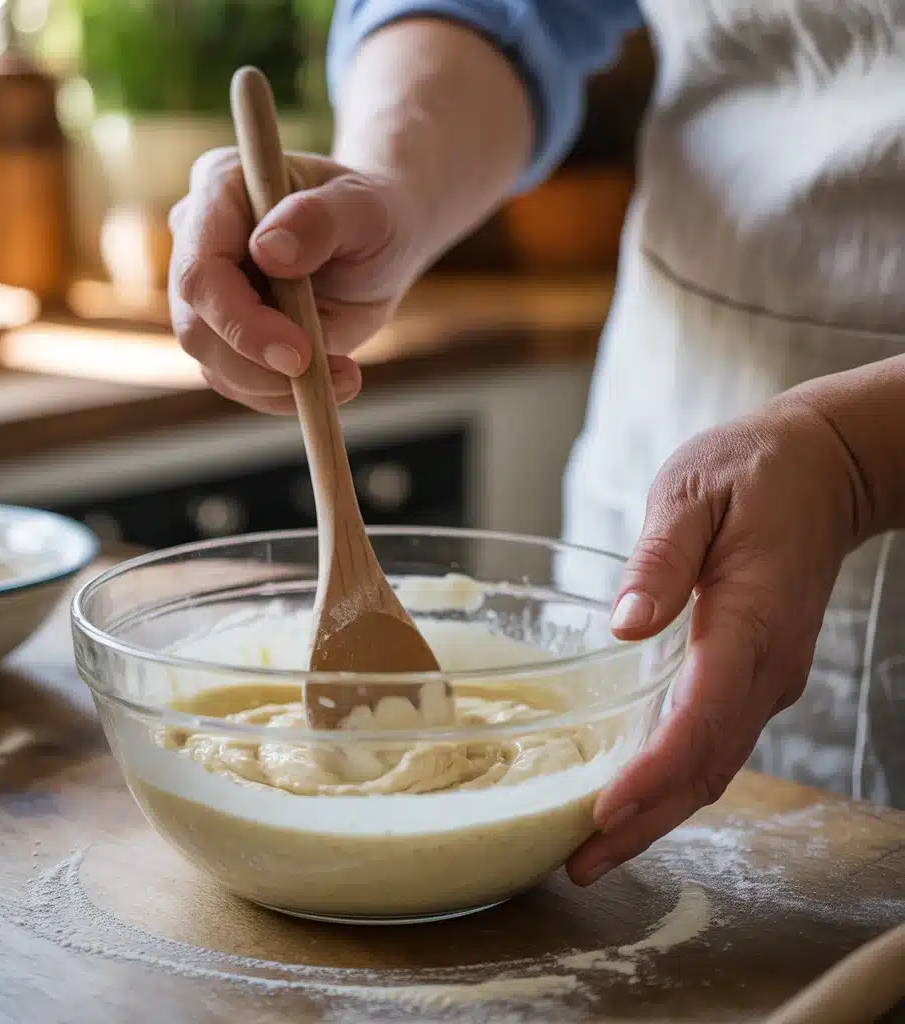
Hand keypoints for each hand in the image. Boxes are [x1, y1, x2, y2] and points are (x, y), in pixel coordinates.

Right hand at [168, 149, 420, 413]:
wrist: (377, 247)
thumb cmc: (371, 216)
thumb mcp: (364, 208)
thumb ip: (319, 220)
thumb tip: (268, 249)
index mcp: (220, 189)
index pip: (200, 269)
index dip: (240, 320)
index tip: (299, 353)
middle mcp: (198, 241)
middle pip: (197, 326)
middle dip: (260, 365)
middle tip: (333, 375)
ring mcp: (206, 294)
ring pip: (213, 363)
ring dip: (277, 387)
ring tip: (345, 375)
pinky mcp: (223, 336)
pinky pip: (237, 382)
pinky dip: (282, 395)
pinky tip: (330, 381)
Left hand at [567, 395, 862, 884]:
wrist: (820, 469)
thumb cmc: (752, 472)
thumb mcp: (694, 493)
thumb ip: (662, 559)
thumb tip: (626, 626)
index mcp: (749, 622)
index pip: (701, 719)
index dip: (653, 773)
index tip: (603, 813)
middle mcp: (765, 667)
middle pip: (706, 765)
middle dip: (645, 821)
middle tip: (580, 863)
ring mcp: (766, 676)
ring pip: (714, 764)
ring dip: (658, 812)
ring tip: (594, 847)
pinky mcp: (755, 674)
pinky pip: (716, 741)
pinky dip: (676, 778)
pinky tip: (635, 793)